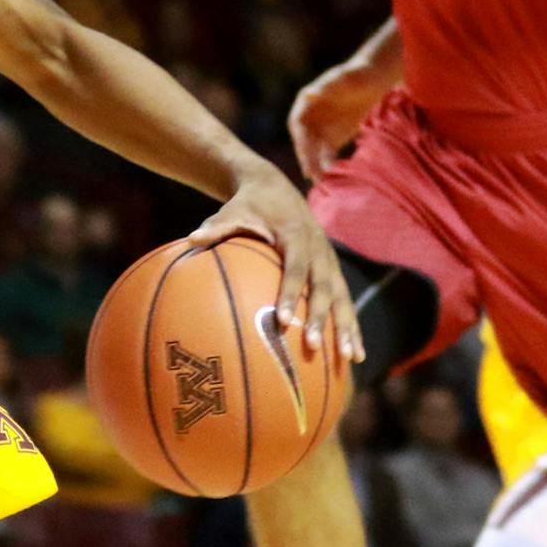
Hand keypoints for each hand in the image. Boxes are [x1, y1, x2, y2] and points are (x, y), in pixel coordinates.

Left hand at [189, 166, 361, 363]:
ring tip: (350, 358)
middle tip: (312, 346)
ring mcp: (330, 261)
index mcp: (296, 235)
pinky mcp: (334, 271)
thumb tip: (191, 239)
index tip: (283, 319)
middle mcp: (319, 249)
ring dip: (347, 327)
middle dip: (321, 318)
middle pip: (324, 287)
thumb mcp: (232, 210)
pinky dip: (351, 325)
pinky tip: (355, 354)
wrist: (276, 188)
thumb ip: (216, 226)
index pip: (294, 267)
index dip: (290, 292)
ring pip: (342, 297)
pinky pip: (345, 300)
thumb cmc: (250, 205)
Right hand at [287, 61, 389, 181]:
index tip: (305, 153)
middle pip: (304, 141)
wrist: (375, 79)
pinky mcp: (333, 137)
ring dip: (316, 165)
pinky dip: (328, 164)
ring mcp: (321, 128)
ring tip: (320, 182)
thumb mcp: (344, 78)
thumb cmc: (358, 74)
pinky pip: (327, 154)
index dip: (299, 140)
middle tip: (313, 175)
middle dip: (307, 158)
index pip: (297, 124)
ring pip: (314, 150)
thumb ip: (327, 86)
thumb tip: (308, 94)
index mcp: (306, 102)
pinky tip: (332, 176)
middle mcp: (309, 117)